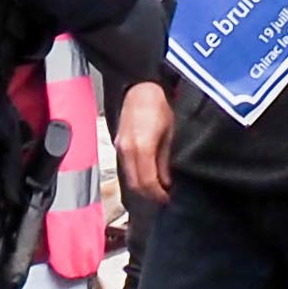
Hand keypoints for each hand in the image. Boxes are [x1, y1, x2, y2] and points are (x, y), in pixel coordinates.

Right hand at [118, 83, 174, 202]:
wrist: (140, 89)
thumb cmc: (159, 107)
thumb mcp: (170, 134)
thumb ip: (165, 160)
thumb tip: (166, 182)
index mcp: (142, 147)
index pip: (147, 181)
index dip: (157, 194)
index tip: (167, 198)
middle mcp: (127, 150)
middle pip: (135, 183)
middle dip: (149, 194)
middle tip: (163, 197)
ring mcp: (120, 147)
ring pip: (128, 177)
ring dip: (142, 187)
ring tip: (157, 188)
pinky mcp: (117, 145)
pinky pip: (125, 167)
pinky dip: (135, 176)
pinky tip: (147, 175)